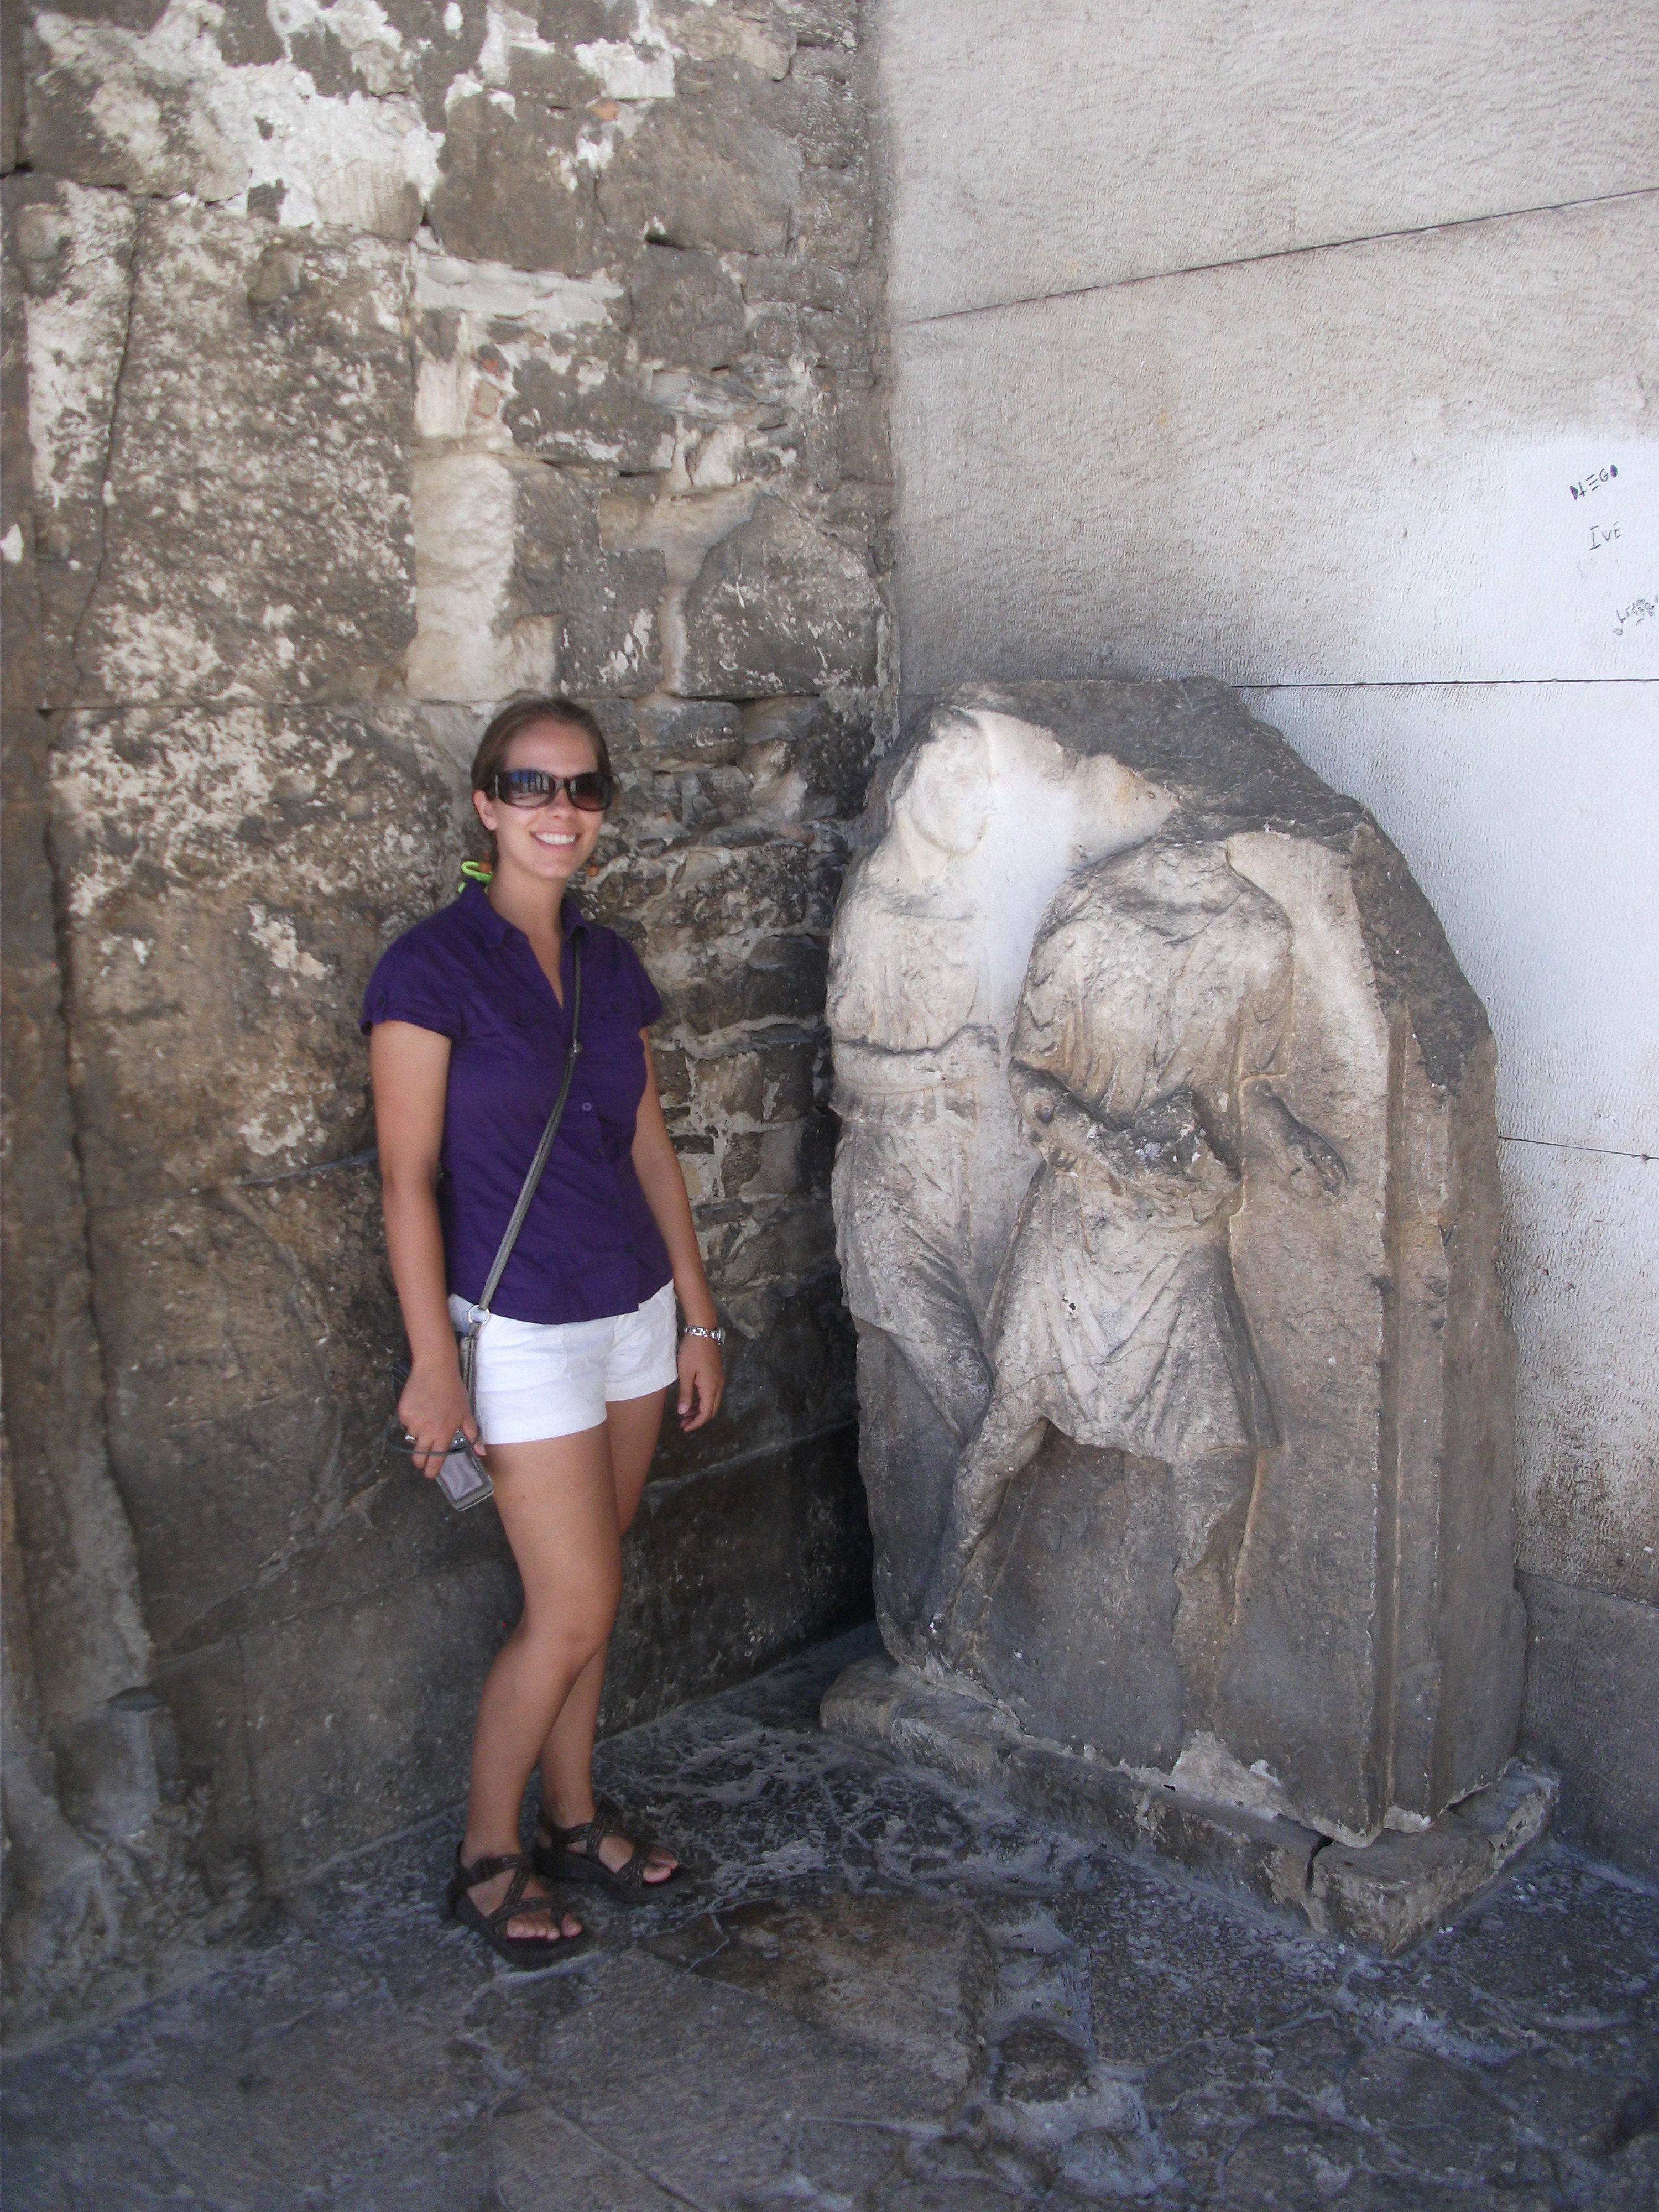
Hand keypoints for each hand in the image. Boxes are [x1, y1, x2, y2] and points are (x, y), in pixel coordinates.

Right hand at [397, 1361, 482, 1478]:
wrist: (435, 1370)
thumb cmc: (453, 1391)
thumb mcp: (466, 1413)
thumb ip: (472, 1435)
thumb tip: (482, 1453)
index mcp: (443, 1433)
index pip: (435, 1459)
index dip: (431, 1470)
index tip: (429, 1475)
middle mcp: (426, 1431)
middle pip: (418, 1455)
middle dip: (420, 1460)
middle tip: (423, 1458)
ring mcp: (413, 1422)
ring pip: (412, 1437)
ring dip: (418, 1433)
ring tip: (427, 1417)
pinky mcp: (403, 1413)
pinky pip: (406, 1423)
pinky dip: (411, 1419)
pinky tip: (420, 1407)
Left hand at [676, 1333, 723, 1431]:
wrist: (703, 1331)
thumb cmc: (692, 1351)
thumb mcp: (685, 1373)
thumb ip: (685, 1394)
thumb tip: (683, 1412)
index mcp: (711, 1387)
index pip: (706, 1412)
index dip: (696, 1423)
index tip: (685, 1428)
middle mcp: (718, 1385)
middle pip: (712, 1410)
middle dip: (699, 1419)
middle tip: (684, 1423)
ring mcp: (719, 1379)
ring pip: (713, 1402)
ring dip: (700, 1410)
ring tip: (686, 1413)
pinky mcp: (717, 1374)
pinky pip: (712, 1394)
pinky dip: (703, 1401)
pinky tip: (693, 1400)